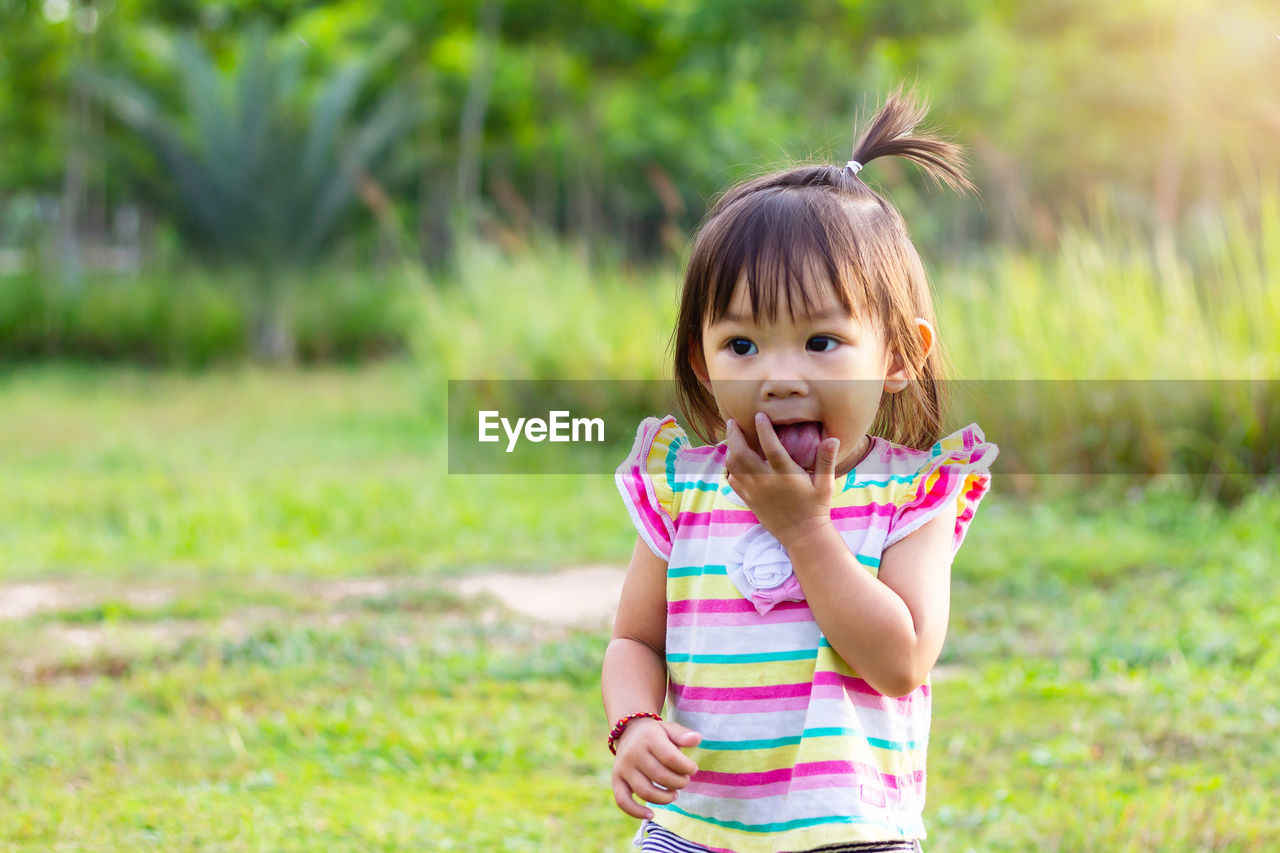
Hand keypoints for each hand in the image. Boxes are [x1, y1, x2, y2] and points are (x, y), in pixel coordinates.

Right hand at [610, 718, 701, 818]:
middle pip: (661, 777)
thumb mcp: (669, 729)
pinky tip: (651, 814)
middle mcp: (633, 753)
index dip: (686, 768)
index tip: (693, 769)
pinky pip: (623, 801)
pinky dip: (636, 812)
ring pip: (646, 792)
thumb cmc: (655, 734)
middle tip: (684, 781)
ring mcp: (623, 768)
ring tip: (674, 794)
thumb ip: (683, 734)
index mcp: (649, 738)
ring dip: (665, 798)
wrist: (628, 731)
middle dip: (679, 783)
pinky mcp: (616, 780)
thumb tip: (697, 739)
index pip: (671, 758)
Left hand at [725, 412, 840, 546]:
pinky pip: (733, 481)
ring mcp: (754, 491)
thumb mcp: (826, 484)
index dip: (764, 429)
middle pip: (742, 454)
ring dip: (729, 449)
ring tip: (732, 437)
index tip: (759, 415)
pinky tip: (735, 460)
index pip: (771, 447)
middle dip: (734, 435)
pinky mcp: (749, 500)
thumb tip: (832, 438)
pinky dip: (731, 468)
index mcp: (785, 474)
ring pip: (733, 466)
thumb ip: (826, 460)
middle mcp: (766, 481)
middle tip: (733, 421)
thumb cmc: (816, 507)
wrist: (802, 535)